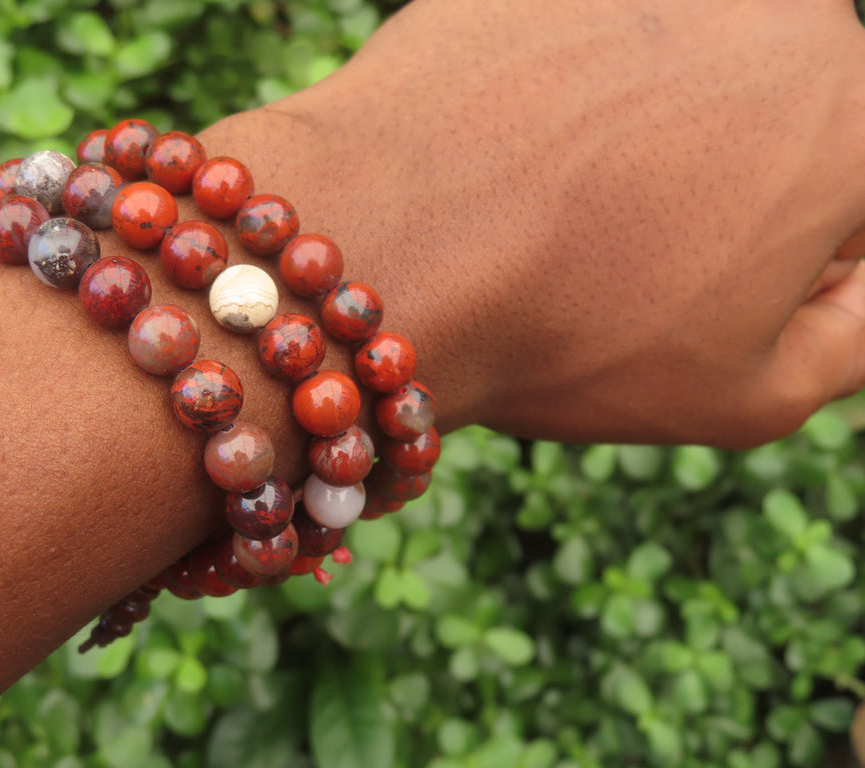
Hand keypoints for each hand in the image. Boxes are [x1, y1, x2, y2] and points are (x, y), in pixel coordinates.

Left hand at [213, 0, 864, 447]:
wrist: (393, 243)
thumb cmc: (572, 329)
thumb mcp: (749, 394)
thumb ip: (852, 335)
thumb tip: (854, 279)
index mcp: (853, 120)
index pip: (852, 211)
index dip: (779, 276)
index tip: (695, 303)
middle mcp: (778, 19)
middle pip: (771, 131)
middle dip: (720, 198)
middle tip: (619, 258)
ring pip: (678, 84)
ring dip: (639, 143)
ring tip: (556, 208)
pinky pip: (584, 53)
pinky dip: (563, 101)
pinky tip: (509, 155)